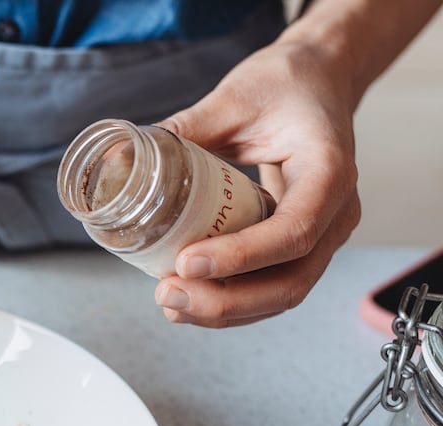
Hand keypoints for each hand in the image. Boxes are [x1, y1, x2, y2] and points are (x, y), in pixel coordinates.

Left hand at [153, 38, 361, 327]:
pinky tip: (189, 301)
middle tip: (169, 294)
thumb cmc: (286, 85)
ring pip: (282, 293)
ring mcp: (322, 234)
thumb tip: (124, 158)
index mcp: (328, 170)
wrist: (318, 81)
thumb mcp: (234, 97)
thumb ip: (184, 129)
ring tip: (171, 303)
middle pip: (291, 280)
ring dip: (225, 310)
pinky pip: (272, 285)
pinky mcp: (300, 245)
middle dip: (227, 300)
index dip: (241, 256)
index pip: (294, 230)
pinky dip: (232, 301)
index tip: (187, 262)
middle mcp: (336, 212)